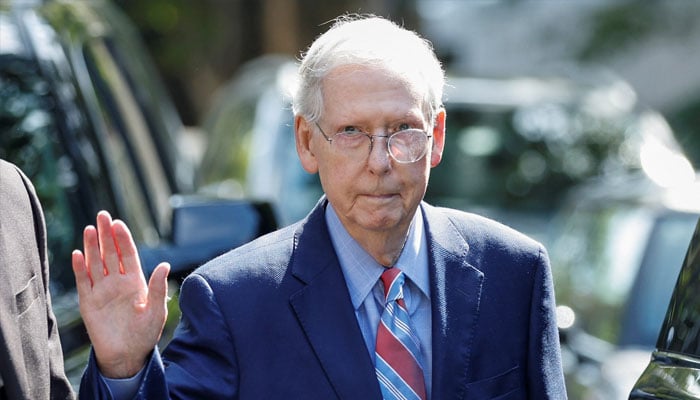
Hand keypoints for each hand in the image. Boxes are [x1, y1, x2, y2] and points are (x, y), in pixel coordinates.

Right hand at [72, 211, 169, 377]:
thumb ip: (157, 288)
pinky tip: (77, 254)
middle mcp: (118, 282)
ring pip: (96, 263)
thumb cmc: (145, 334)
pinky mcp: (89, 303)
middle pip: (111, 253)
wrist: (127, 355)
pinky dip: (80, 268)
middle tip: (102, 215)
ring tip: (90, 229)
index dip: (123, 239)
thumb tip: (164, 264)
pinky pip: (83, 282)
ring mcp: (102, 291)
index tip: (118, 223)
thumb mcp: (156, 311)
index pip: (128, 254)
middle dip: (106, 234)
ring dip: (92, 247)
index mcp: (136, 282)